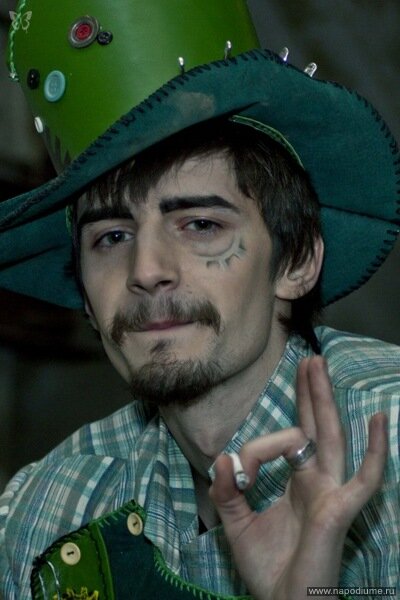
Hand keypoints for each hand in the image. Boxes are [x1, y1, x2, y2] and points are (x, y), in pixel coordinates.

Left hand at [209, 356, 387, 599]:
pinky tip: (377, 418)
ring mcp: (331, 492)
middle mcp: (317, 481)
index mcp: (297, 483)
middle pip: (315, 427)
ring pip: (332, 436)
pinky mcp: (340, 509)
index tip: (235, 469)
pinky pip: (365, 477)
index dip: (255, 447)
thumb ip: (227, 491)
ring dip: (325, 400)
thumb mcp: (237, 524)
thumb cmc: (268, 570)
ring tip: (319, 365)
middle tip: (308, 361)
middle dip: (309, 393)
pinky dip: (376, 450)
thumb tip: (222, 456)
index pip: (281, 444)